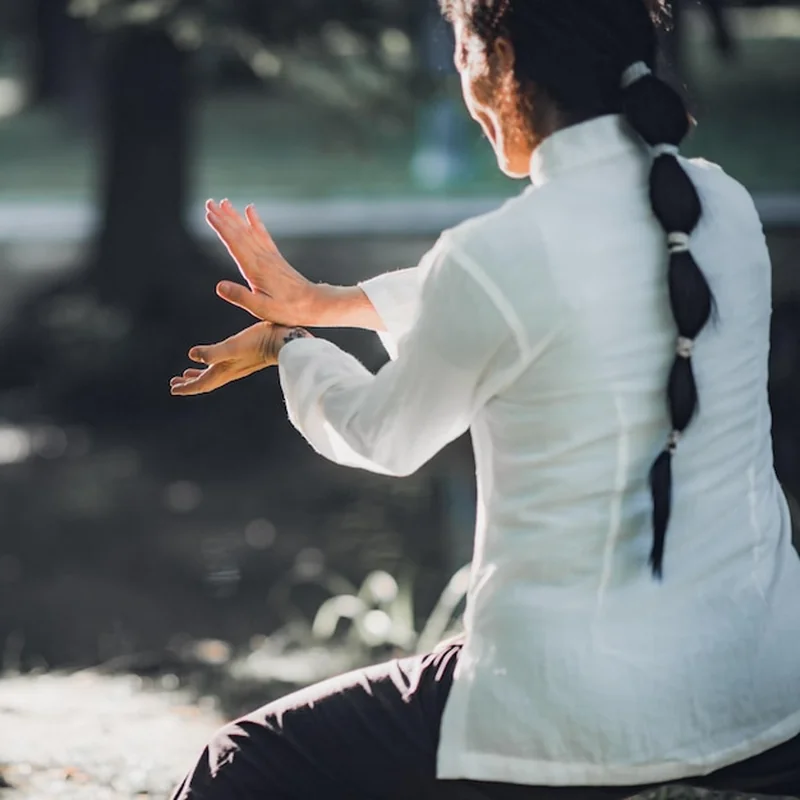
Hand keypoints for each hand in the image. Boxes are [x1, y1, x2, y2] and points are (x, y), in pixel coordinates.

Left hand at [170, 322, 312, 395]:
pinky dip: (211, 365)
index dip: (187, 387)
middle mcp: (230, 371)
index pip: (202, 383)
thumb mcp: (234, 345)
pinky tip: (213, 359)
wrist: (284, 341)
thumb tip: (191, 355)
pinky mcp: (244, 358)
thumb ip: (213, 352)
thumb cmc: (260, 342)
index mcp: (225, 370)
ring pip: (213, 374)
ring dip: (200, 375)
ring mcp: (237, 365)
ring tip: (188, 373)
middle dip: (190, 383)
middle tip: (175, 383)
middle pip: (206, 381)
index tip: (173, 388)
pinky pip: (222, 366)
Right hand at [206, 200, 319, 325]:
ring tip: (224, 203)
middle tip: (209, 203)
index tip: (209, 214)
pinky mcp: (276, 258)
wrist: (314, 304)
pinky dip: (255, 222)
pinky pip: (263, 235)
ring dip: (235, 217)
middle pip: (240, 233)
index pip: (235, 243)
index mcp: (256, 269)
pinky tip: (250, 211)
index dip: (221, 228)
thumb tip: (219, 286)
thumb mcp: (261, 308)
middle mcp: (262, 258)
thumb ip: (240, 296)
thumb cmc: (288, 309)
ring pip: (249, 231)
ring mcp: (270, 256)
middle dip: (223, 217)